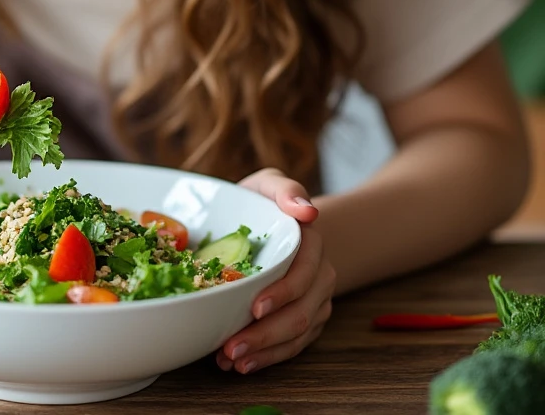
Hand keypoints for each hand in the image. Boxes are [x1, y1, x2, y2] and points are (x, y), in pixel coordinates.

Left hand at [215, 167, 333, 373]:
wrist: (273, 223)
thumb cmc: (263, 202)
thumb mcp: (270, 185)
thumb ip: (285, 189)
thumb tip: (307, 210)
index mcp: (311, 246)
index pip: (302, 275)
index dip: (281, 294)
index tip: (255, 307)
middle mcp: (319, 277)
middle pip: (300, 313)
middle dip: (266, 335)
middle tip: (231, 347)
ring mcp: (314, 302)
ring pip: (297, 335)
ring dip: (264, 352)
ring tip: (230, 361)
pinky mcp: (305, 320)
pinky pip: (293, 346)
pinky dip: (267, 358)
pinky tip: (241, 364)